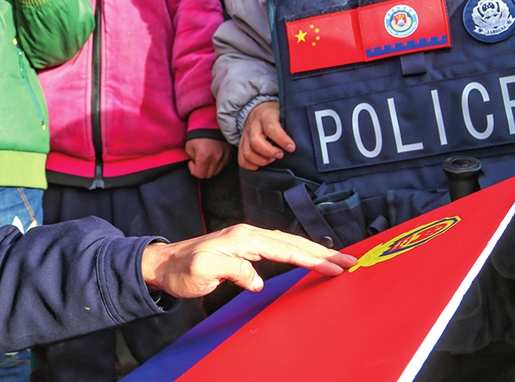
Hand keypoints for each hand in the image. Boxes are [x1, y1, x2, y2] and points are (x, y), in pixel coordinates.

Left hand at [141, 225, 356, 297]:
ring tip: (338, 260)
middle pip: (294, 243)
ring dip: (315, 252)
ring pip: (289, 244)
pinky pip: (280, 248)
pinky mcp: (245, 247)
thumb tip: (257, 279)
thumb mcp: (203, 271)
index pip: (286, 249)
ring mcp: (248, 239)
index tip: (336, 266)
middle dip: (324, 253)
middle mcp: (249, 234)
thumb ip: (232, 270)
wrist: (164, 263)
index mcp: (243, 237)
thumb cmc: (182, 269)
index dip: (313, 258)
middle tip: (350, 262)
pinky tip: (308, 257)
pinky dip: (299, 252)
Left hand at [186, 137, 230, 178]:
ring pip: (216, 171)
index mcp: (205, 156)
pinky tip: (212, 155)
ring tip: (206, 158)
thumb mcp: (189, 147)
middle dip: (201, 170)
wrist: (209, 122)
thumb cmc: (197, 134)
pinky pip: (223, 165)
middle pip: (209, 175)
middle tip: (198, 160)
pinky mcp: (230, 153)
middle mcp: (217, 158)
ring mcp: (225, 156)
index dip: (193, 170)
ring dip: (210, 168)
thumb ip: (193, 160)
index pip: (200, 174)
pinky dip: (217, 163)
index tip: (192, 162)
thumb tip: (197, 165)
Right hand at [238, 101, 295, 169]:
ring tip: (272, 159)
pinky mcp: (241, 144)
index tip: (292, 148)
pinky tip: (261, 164)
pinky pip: (241, 159)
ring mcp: (245, 135)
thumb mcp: (284, 112)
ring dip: (261, 160)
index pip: (271, 128)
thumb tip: (303, 139)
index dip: (282, 140)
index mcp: (265, 115)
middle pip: (255, 142)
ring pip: (247, 153)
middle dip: (269, 152)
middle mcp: (253, 125)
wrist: (259, 109)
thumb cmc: (276, 114)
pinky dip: (251, 165)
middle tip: (280, 154)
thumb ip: (291, 124)